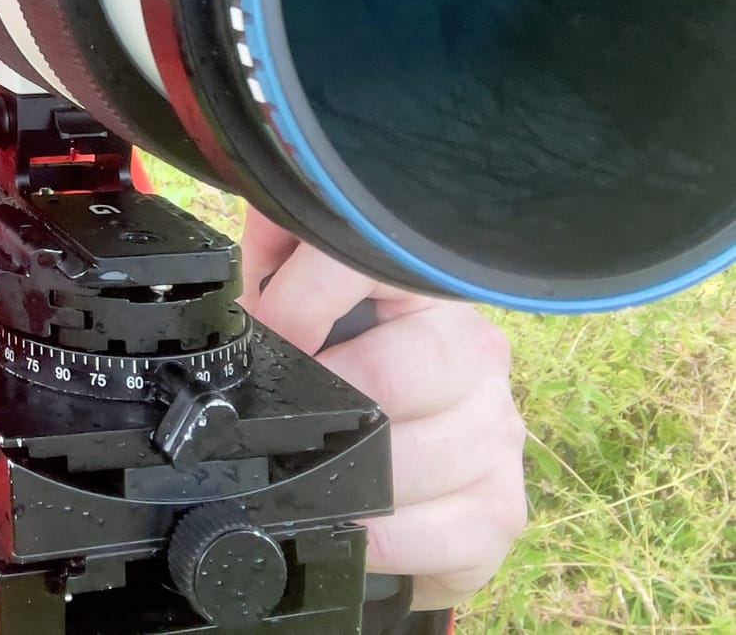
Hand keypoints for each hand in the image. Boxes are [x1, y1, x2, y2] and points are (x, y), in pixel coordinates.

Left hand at [235, 207, 529, 611]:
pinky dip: (383, 537)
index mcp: (424, 286)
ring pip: (414, 460)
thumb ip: (279, 247)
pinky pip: (442, 535)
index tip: (267, 333)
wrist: (416, 448)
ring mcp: (497, 432)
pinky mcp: (503, 508)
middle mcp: (474, 351)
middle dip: (326, 398)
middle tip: (282, 415)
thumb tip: (257, 223)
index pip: (367, 265)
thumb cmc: (352, 355)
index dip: (301, 301)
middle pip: (397, 372)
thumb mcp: (305, 287)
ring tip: (311, 470)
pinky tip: (355, 523)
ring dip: (346, 474)